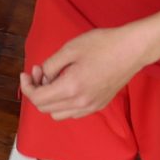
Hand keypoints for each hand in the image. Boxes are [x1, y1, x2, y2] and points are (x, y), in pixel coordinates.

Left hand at [18, 25, 151, 120]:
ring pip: (58, 114)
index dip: (27, 86)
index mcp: (70, 88)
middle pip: (45, 108)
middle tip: (41, 71)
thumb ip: (50, 65)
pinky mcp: (99, 105)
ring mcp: (91, 107)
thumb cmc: (102, 45)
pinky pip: (73, 112)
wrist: (132, 49)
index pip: (38, 99)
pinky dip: (64, 103)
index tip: (28, 73)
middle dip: (37, 91)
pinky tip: (68, 85)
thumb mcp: (70, 49)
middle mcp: (80, 103)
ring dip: (50, 100)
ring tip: (55, 79)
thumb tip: (41, 77)